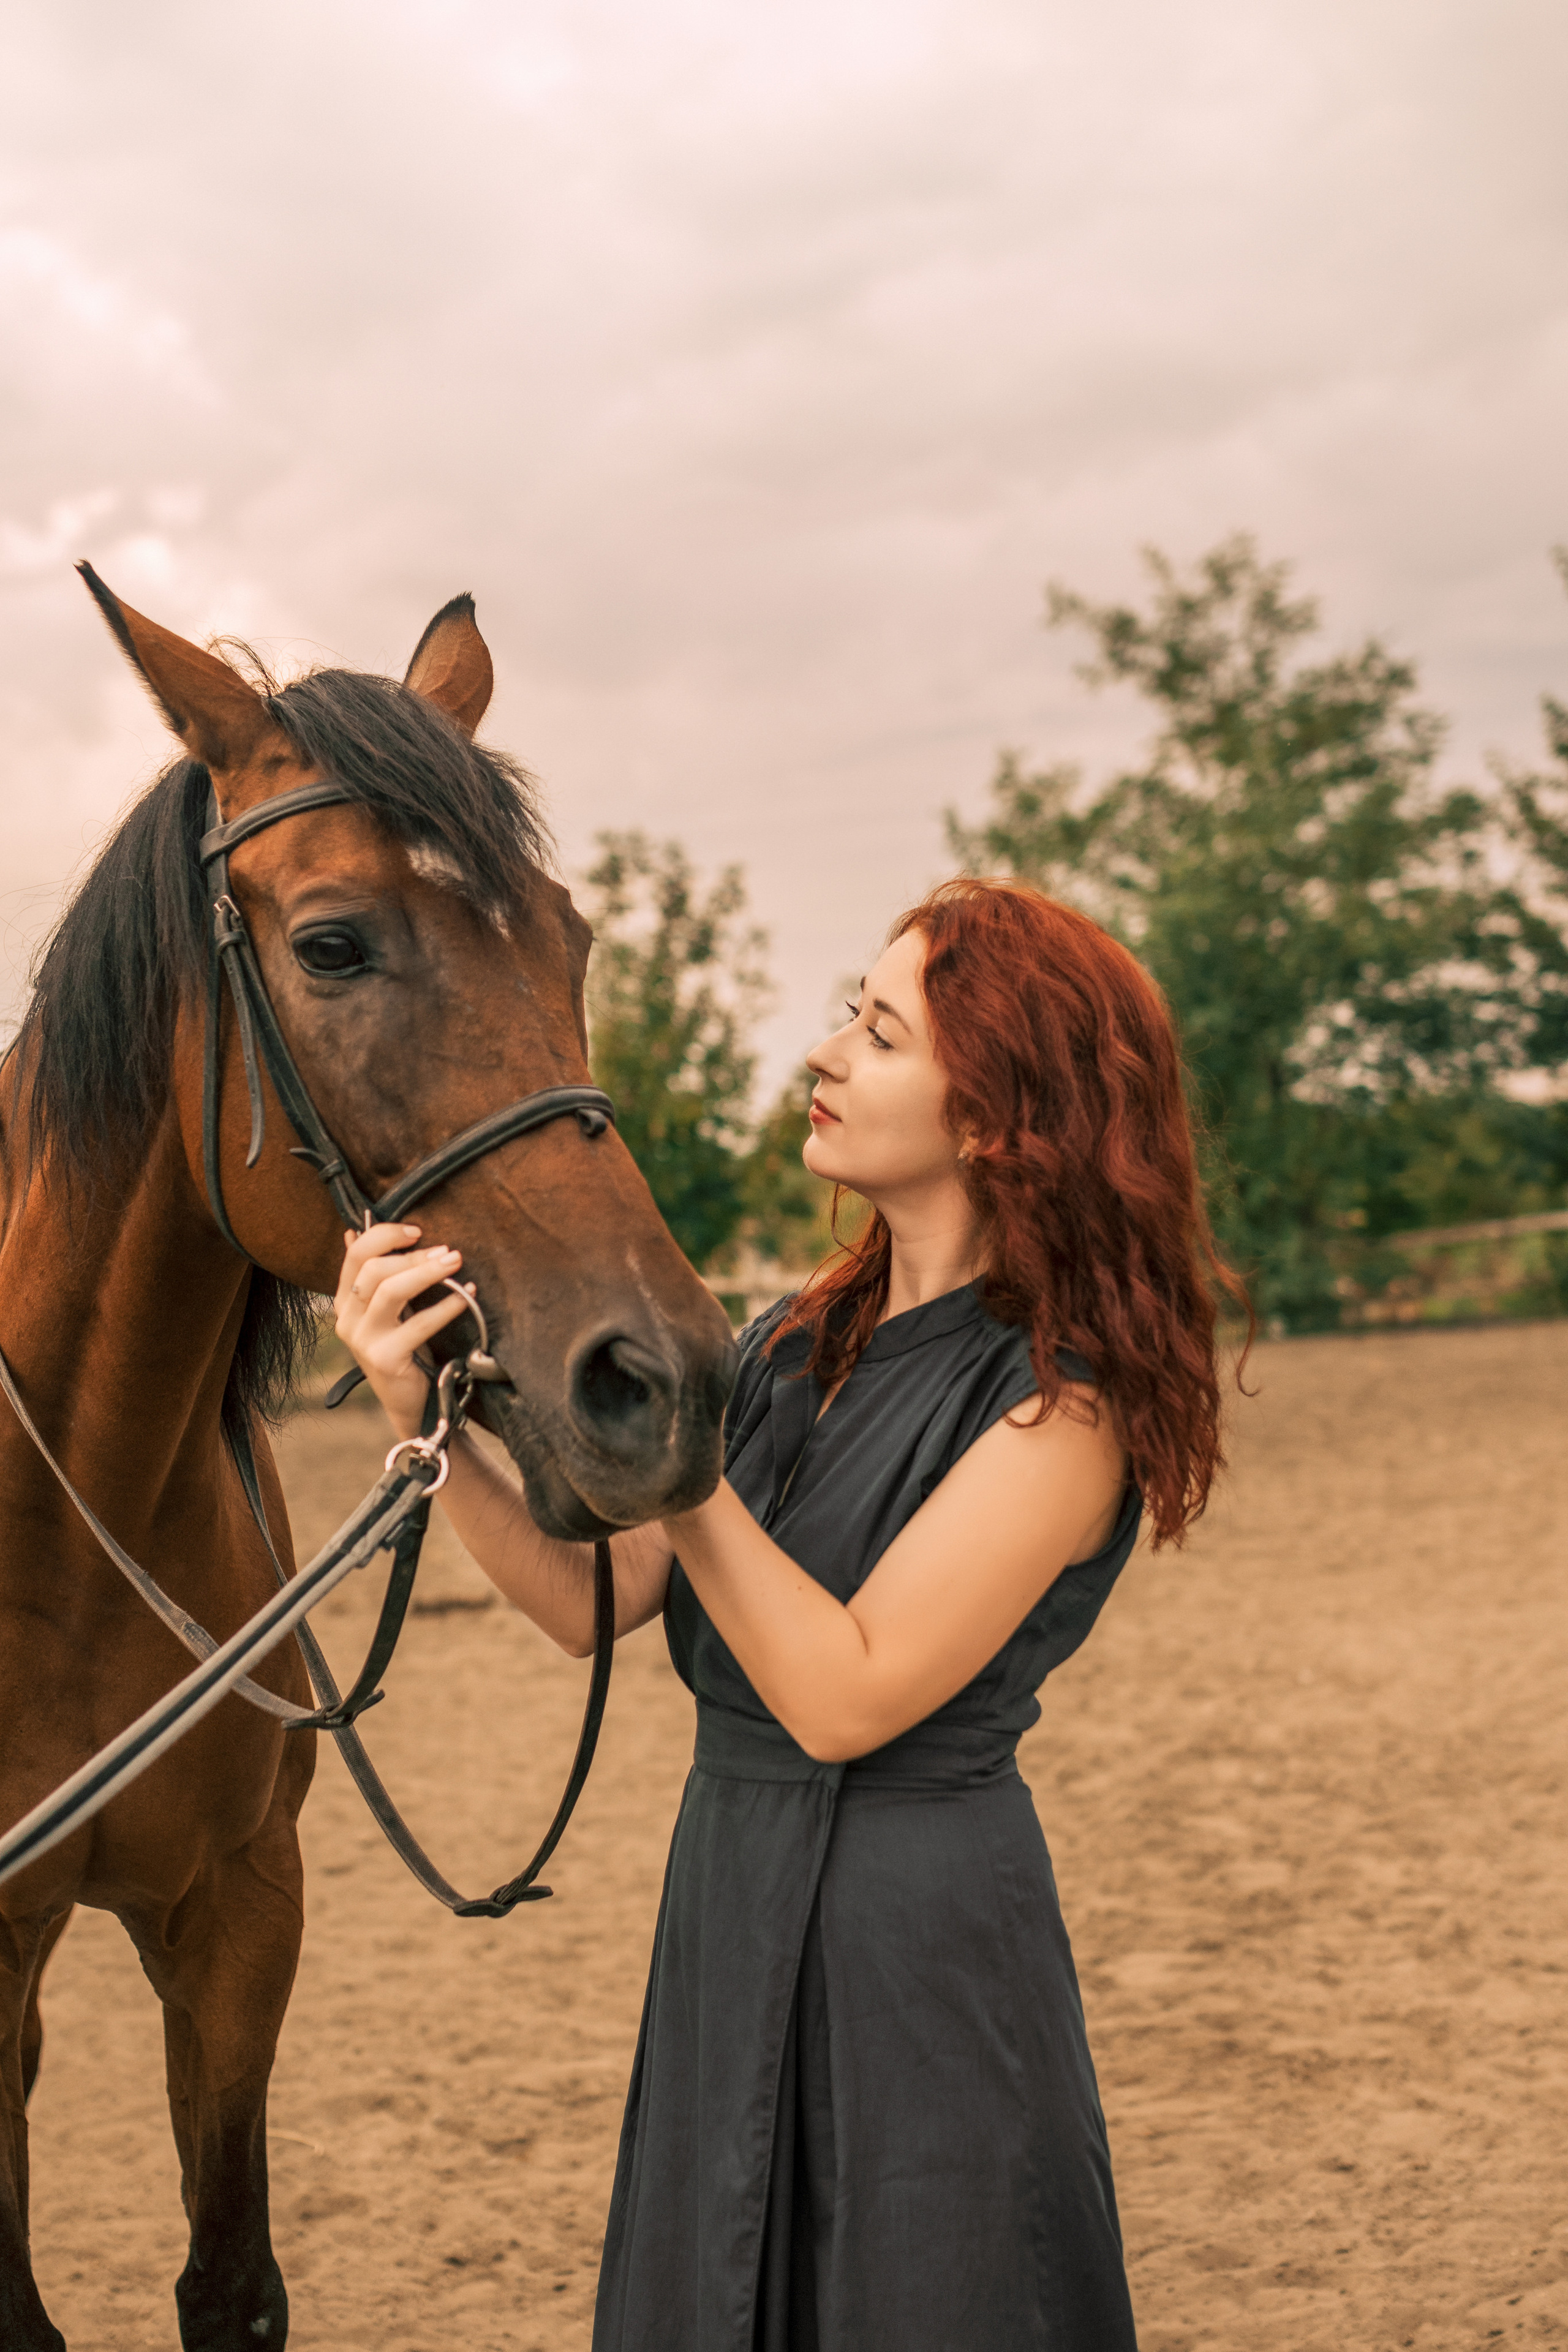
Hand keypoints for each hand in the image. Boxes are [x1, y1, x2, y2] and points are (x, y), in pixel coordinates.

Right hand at [334, 1223, 473, 1439]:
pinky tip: (466, 1297)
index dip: (385, 1236)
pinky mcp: (385, 1358)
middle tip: (449, 1251)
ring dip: (428, 1272)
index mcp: (344, 1301)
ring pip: (391, 1290)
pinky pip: (419, 1323)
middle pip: (374, 1269)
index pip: (355, 1255)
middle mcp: (347, 1319)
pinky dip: (446, 1306)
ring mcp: (363, 1340)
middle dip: (414, 1256)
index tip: (417, 1230)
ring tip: (456, 1263)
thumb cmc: (403, 1349)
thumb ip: (374, 1275)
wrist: (410, 1402)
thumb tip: (354, 1231)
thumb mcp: (386, 1310)